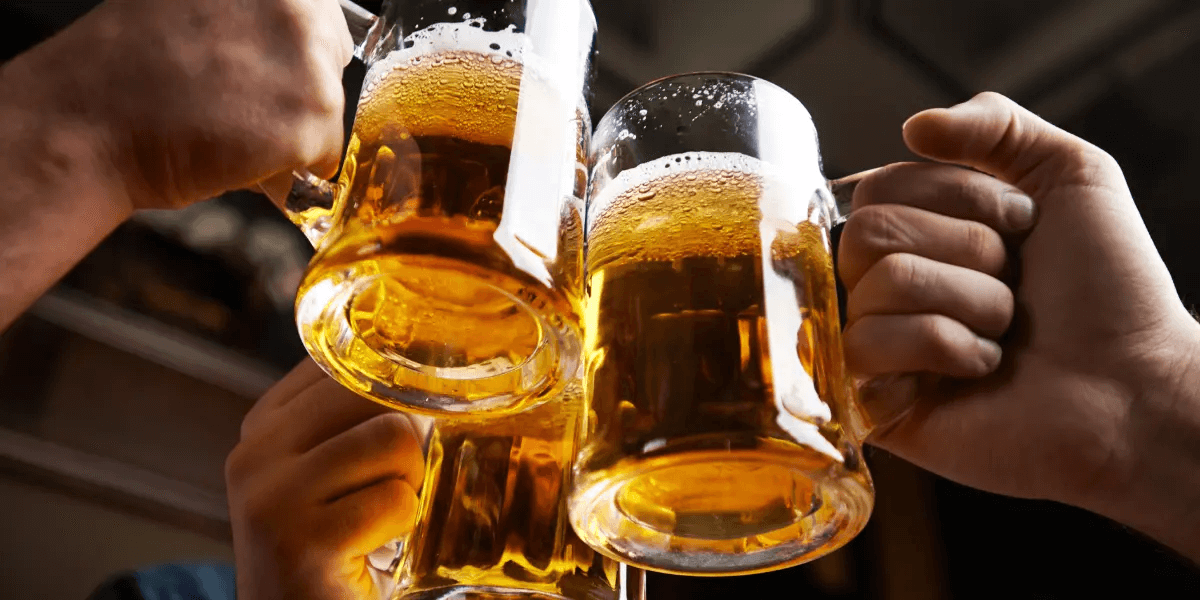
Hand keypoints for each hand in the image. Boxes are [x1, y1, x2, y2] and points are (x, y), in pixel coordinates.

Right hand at [7, 0, 352, 212]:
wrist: (88, 122)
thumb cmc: (128, 68)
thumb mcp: (199, 6)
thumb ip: (253, 12)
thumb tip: (291, 41)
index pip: (321, 15)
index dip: (290, 49)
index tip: (259, 69)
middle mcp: (298, 4)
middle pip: (332, 57)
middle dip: (297, 86)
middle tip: (237, 102)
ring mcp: (310, 61)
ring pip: (329, 108)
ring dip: (291, 128)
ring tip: (229, 126)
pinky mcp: (312, 118)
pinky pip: (325, 153)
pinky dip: (290, 166)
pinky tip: (237, 151)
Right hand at [226, 361, 425, 599]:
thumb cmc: (336, 550)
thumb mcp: (334, 471)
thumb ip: (358, 418)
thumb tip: (430, 364)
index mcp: (264, 425)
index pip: (347, 358)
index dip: (394, 384)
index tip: (400, 427)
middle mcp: (256, 451)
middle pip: (374, 390)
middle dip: (405, 440)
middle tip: (389, 489)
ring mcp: (272, 496)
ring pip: (394, 438)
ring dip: (409, 486)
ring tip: (381, 520)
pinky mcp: (300, 541)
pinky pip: (397, 500)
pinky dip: (404, 527)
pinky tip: (374, 550)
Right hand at [839, 92, 1199, 556]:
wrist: (1138, 386)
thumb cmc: (1111, 292)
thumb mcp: (1071, 173)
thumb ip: (996, 124)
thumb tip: (913, 126)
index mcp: (920, 236)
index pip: (877, 186)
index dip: (955, 194)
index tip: (1021, 221)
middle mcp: (887, 288)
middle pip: (868, 231)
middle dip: (966, 249)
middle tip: (1014, 282)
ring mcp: (877, 348)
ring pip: (881, 284)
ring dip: (970, 301)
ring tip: (1005, 332)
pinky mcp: (873, 403)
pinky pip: (868, 346)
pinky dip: (945, 347)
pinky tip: (981, 369)